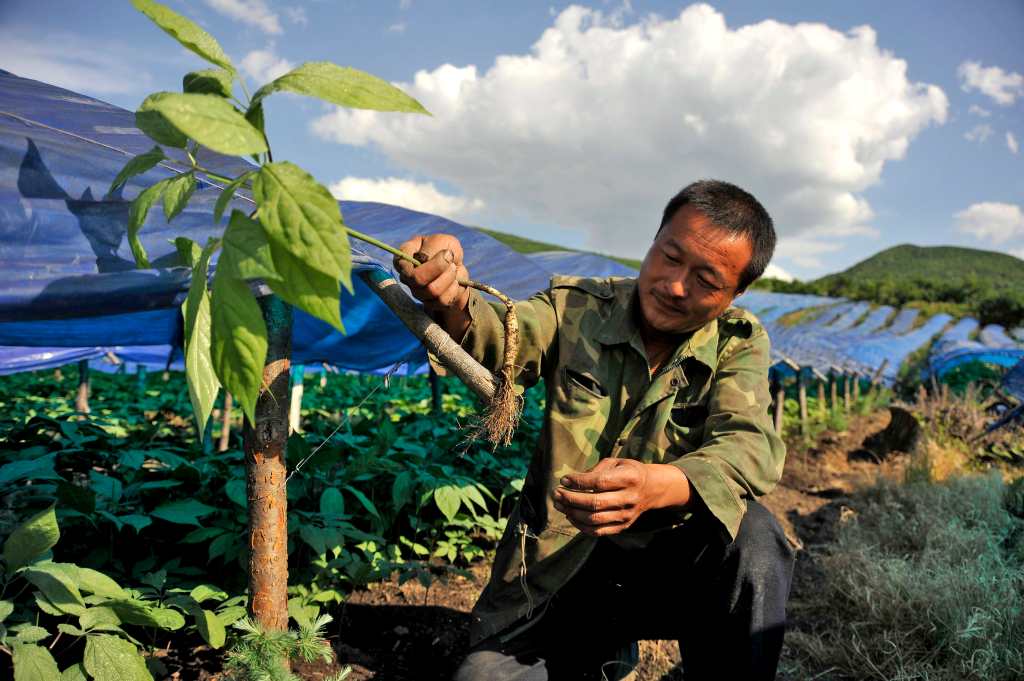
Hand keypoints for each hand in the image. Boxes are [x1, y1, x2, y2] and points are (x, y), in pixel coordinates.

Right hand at [395, 235, 471, 336]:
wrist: (456, 265)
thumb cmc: (444, 249)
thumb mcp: (440, 241)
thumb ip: (431, 247)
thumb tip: (426, 260)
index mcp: (403, 259)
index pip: (404, 265)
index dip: (428, 263)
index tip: (446, 254)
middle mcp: (407, 278)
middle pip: (418, 280)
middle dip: (440, 268)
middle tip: (451, 260)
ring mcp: (417, 293)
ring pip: (433, 292)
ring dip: (450, 278)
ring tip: (454, 269)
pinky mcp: (430, 304)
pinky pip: (443, 301)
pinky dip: (455, 289)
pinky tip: (455, 282)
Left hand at [552, 459, 690, 535]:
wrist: (652, 489)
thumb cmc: (628, 472)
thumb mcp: (616, 462)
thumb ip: (596, 469)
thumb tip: (571, 481)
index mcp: (630, 477)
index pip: (600, 482)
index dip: (579, 482)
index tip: (564, 480)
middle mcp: (629, 498)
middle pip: (595, 503)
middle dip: (571, 499)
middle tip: (556, 494)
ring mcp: (627, 515)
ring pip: (594, 519)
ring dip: (572, 513)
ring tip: (559, 505)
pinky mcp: (623, 526)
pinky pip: (598, 531)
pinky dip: (581, 526)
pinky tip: (571, 516)